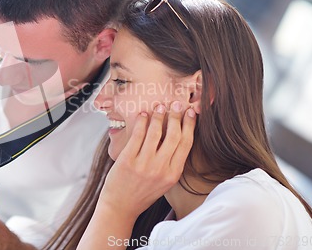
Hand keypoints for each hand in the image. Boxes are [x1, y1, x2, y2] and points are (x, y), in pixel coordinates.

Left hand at [100, 101, 195, 219]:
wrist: (121, 207)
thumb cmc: (142, 192)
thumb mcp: (164, 182)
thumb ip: (171, 163)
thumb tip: (176, 135)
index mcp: (173, 174)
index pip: (186, 144)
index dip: (190, 125)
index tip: (191, 112)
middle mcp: (161, 169)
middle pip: (174, 136)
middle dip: (176, 116)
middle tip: (176, 104)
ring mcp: (144, 164)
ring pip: (155, 133)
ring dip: (159, 116)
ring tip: (160, 107)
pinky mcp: (128, 160)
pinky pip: (137, 136)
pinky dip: (142, 122)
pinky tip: (143, 114)